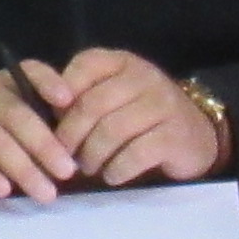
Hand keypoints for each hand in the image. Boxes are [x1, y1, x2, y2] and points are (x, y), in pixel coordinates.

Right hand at [0, 69, 79, 200]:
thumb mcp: (10, 118)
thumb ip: (42, 121)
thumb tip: (83, 143)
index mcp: (4, 82)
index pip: (30, 71)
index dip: (49, 83)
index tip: (69, 102)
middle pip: (17, 115)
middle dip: (45, 145)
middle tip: (67, 172)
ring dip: (23, 168)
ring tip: (45, 193)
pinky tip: (4, 191)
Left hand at [35, 48, 223, 186]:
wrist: (197, 136)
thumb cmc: (142, 119)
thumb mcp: (114, 97)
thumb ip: (83, 99)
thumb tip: (40, 120)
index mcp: (122, 63)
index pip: (84, 65)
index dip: (59, 93)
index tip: (50, 120)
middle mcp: (144, 76)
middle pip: (92, 105)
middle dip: (70, 136)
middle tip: (63, 156)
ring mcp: (162, 104)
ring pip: (111, 131)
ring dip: (92, 156)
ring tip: (89, 168)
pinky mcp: (175, 135)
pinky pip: (135, 154)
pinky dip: (116, 169)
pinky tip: (112, 175)